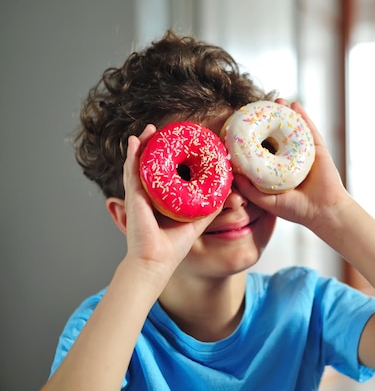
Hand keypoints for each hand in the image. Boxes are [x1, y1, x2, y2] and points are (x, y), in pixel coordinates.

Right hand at [120, 125, 221, 273]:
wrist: (157, 262)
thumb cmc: (173, 247)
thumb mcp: (197, 222)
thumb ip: (208, 208)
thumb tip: (225, 193)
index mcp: (160, 200)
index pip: (163, 174)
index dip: (168, 157)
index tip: (176, 143)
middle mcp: (148, 195)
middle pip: (149, 165)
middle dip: (154, 147)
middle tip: (160, 131)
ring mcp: (139, 195)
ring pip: (138, 164)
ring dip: (143, 145)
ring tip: (148, 130)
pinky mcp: (134, 198)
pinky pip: (132, 172)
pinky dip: (133, 156)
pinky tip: (135, 142)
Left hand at [234, 99, 352, 231]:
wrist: (323, 211)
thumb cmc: (296, 209)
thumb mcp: (266, 201)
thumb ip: (249, 189)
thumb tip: (231, 173)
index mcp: (278, 170)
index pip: (263, 150)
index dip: (254, 139)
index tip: (242, 126)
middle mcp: (290, 159)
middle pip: (278, 135)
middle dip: (269, 121)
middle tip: (258, 108)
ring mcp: (305, 153)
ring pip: (293, 128)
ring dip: (285, 113)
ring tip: (276, 100)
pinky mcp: (318, 149)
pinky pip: (309, 129)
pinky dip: (302, 115)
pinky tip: (294, 104)